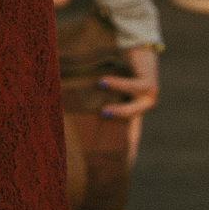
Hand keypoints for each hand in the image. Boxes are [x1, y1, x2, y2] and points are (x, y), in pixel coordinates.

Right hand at [100, 43, 159, 163]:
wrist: (137, 39)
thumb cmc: (118, 57)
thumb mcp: (106, 80)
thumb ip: (92, 90)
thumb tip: (59, 90)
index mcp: (133, 107)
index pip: (129, 134)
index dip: (126, 151)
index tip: (124, 170)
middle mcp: (142, 105)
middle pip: (133, 132)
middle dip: (126, 145)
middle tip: (113, 158)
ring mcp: (148, 95)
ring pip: (133, 111)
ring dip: (119, 112)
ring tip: (103, 113)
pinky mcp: (149, 82)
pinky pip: (132, 86)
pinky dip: (118, 84)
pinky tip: (104, 82)